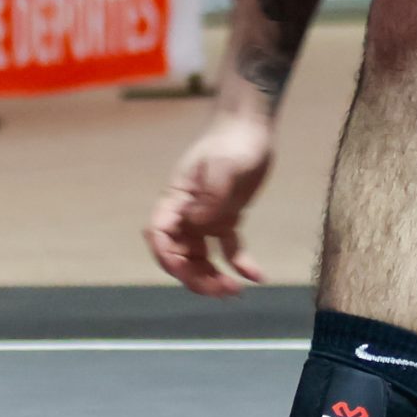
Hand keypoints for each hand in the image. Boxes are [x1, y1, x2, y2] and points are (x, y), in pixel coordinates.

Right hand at [145, 111, 276, 294]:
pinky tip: (256, 277)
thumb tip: (198, 224)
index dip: (167, 258)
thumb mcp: (224, 166)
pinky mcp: (227, 217)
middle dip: (196, 278)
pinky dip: (240, 264)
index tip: (185, 272)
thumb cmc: (234, 141)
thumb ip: (210, 197)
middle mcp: (187, 212)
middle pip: (181, 254)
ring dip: (214, 277)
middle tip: (222, 291)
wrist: (251, 125)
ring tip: (236, 291)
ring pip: (202, 257)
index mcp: (178, 199)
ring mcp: (206, 217)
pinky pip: (229, 248)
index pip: (161, 235)